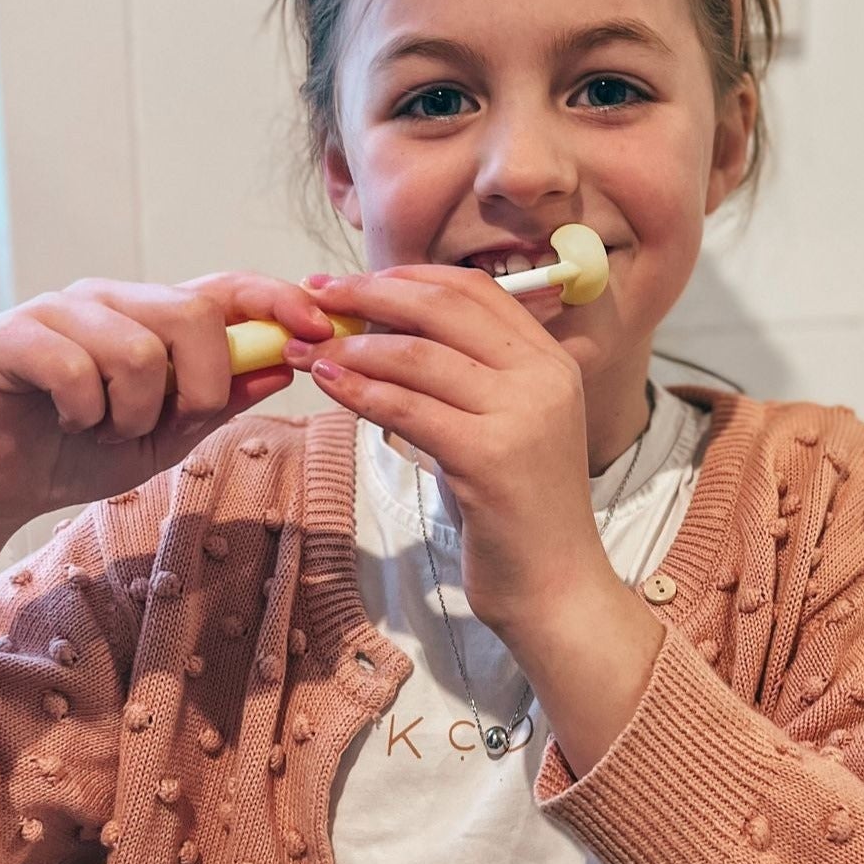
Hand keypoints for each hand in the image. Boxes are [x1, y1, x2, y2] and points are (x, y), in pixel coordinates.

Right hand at [0, 272, 335, 530]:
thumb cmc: (77, 453)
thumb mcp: (168, 436)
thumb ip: (220, 401)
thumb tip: (282, 368)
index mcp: (152, 317)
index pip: (227, 287)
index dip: (278, 300)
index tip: (320, 328)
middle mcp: (109, 299)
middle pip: (192, 314)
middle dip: (200, 384)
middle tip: (169, 423)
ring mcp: (58, 310)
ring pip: (137, 348)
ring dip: (133, 412)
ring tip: (105, 430)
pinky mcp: (11, 334)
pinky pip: (77, 368)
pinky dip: (84, 413)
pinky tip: (67, 423)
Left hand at [294, 265, 605, 635]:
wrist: (555, 587)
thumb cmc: (516, 512)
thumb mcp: (501, 428)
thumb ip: (464, 379)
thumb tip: (383, 334)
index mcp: (551, 361)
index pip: (474, 289)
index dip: (408, 276)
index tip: (353, 281)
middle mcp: (544, 377)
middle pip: (444, 309)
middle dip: (370, 294)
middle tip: (315, 294)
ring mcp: (522, 415)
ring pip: (420, 356)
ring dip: (353, 346)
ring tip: (307, 350)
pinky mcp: (490, 457)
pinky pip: (409, 409)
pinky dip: (360, 391)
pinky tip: (329, 386)